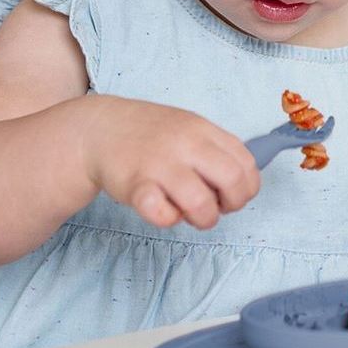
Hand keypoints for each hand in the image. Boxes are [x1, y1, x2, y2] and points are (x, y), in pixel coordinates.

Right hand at [79, 94, 260, 229]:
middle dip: (232, 204)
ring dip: (203, 218)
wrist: (100, 128)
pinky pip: (162, 214)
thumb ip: (216, 150)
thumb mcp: (190, 128)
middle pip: (232, 180)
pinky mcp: (135, 185)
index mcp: (204, 129)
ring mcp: (161, 164)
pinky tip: (162, 209)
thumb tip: (244, 181)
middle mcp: (187, 144)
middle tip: (215, 207)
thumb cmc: (151, 134)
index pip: (247, 162)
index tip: (232, 195)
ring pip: (202, 203)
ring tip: (189, 213)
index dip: (247, 187)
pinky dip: (167, 219)